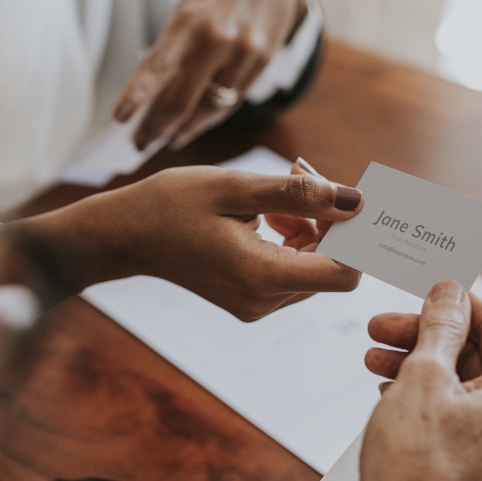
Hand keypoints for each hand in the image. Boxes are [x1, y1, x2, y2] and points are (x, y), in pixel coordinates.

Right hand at [6, 163, 361, 320]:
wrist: (124, 235)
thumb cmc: (172, 204)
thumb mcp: (237, 187)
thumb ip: (300, 194)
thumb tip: (357, 200)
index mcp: (263, 275)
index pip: (345, 272)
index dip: (356, 236)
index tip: (345, 198)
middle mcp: (264, 300)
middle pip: (331, 268)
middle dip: (329, 222)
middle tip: (302, 176)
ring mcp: (256, 304)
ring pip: (312, 267)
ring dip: (308, 227)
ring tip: (275, 192)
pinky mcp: (249, 299)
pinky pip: (289, 270)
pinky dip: (290, 240)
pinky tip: (265, 212)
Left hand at [113, 0, 309, 151]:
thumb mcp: (188, 10)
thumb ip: (174, 51)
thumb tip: (154, 102)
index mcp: (188, 20)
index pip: (155, 66)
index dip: (136, 95)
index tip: (119, 119)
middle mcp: (217, 38)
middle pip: (182, 101)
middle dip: (158, 129)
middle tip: (140, 144)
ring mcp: (244, 53)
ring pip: (209, 110)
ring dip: (185, 130)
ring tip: (168, 140)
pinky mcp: (264, 62)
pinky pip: (232, 102)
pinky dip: (211, 117)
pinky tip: (195, 124)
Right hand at [346, 280, 481, 480]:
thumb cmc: (412, 466)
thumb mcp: (422, 375)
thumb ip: (440, 325)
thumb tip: (451, 293)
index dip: (456, 302)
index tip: (424, 293)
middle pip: (478, 356)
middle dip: (425, 337)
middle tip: (382, 329)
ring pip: (464, 388)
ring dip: (419, 367)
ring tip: (374, 361)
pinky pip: (460, 419)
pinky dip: (427, 400)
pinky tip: (389, 394)